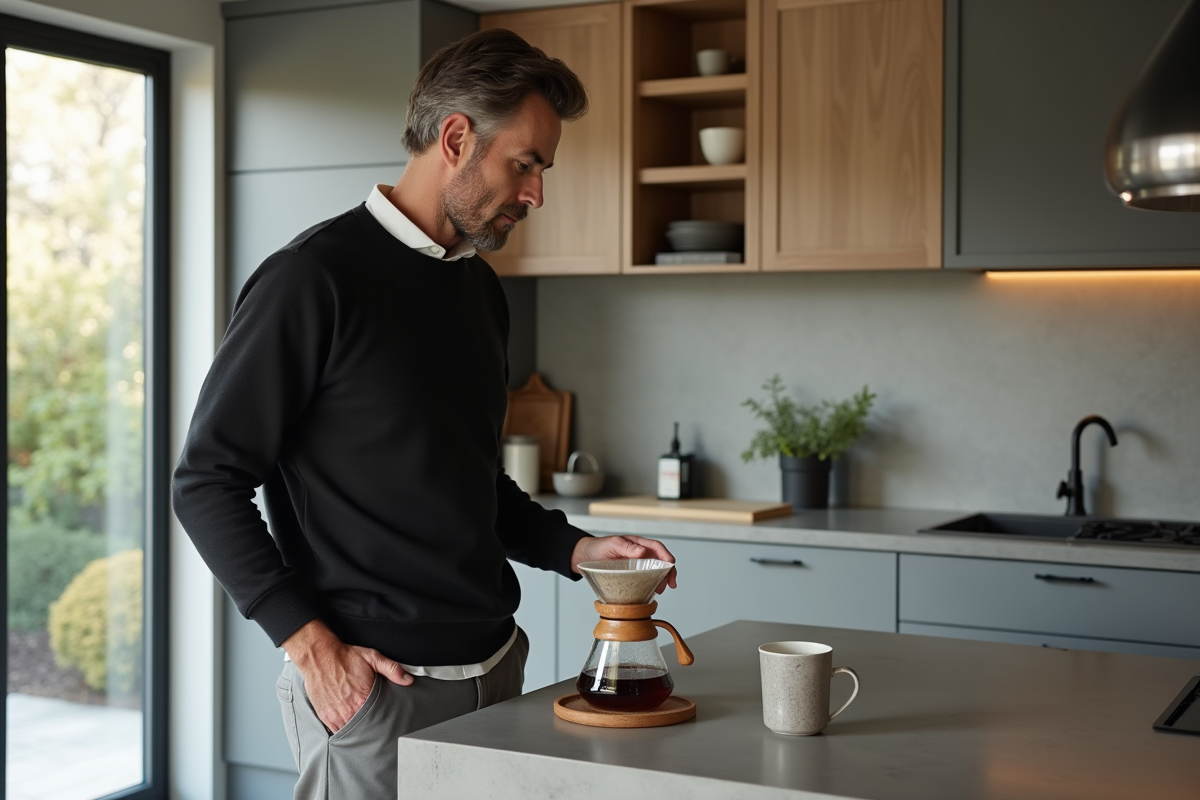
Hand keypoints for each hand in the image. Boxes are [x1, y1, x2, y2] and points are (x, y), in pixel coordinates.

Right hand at [282, 620, 412, 732]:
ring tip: (363, 727)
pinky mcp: (325, 716)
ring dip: (357, 730)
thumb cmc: (345, 657)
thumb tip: (408, 679)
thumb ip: (392, 669)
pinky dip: (344, 730)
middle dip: (370, 728)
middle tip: (376, 726)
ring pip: (350, 732)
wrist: (320, 656)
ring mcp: (336, 715)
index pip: (377, 718)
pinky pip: (336, 731)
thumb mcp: (372, 658)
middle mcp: (349, 710)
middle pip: (364, 728)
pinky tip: (350, 726)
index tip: (386, 721)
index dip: (382, 721)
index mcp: (363, 698)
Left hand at [571, 535, 677, 593]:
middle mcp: (639, 554)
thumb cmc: (597, 548)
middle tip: (670, 584)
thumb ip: (626, 546)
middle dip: (668, 572)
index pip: (657, 547)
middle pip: (660, 561)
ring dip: (661, 580)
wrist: (584, 557)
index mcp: (637, 544)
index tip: (671, 565)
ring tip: (660, 590)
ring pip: (655, 572)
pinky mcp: (631, 576)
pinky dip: (651, 585)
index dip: (666, 556)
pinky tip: (652, 592)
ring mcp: (636, 565)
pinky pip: (645, 580)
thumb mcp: (611, 544)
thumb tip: (643, 551)